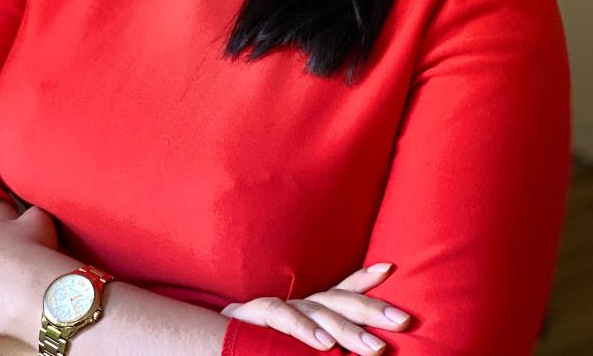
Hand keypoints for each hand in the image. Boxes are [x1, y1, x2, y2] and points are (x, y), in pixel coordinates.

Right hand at [220, 262, 410, 353]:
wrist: (209, 341)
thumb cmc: (254, 343)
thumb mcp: (291, 340)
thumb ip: (321, 338)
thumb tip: (355, 344)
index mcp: (308, 308)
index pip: (340, 289)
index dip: (364, 279)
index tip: (390, 266)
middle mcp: (295, 303)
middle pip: (339, 300)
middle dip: (373, 308)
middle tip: (404, 319)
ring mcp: (276, 308)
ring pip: (318, 312)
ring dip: (349, 330)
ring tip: (375, 347)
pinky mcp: (255, 318)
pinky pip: (283, 320)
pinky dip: (305, 331)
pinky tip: (326, 345)